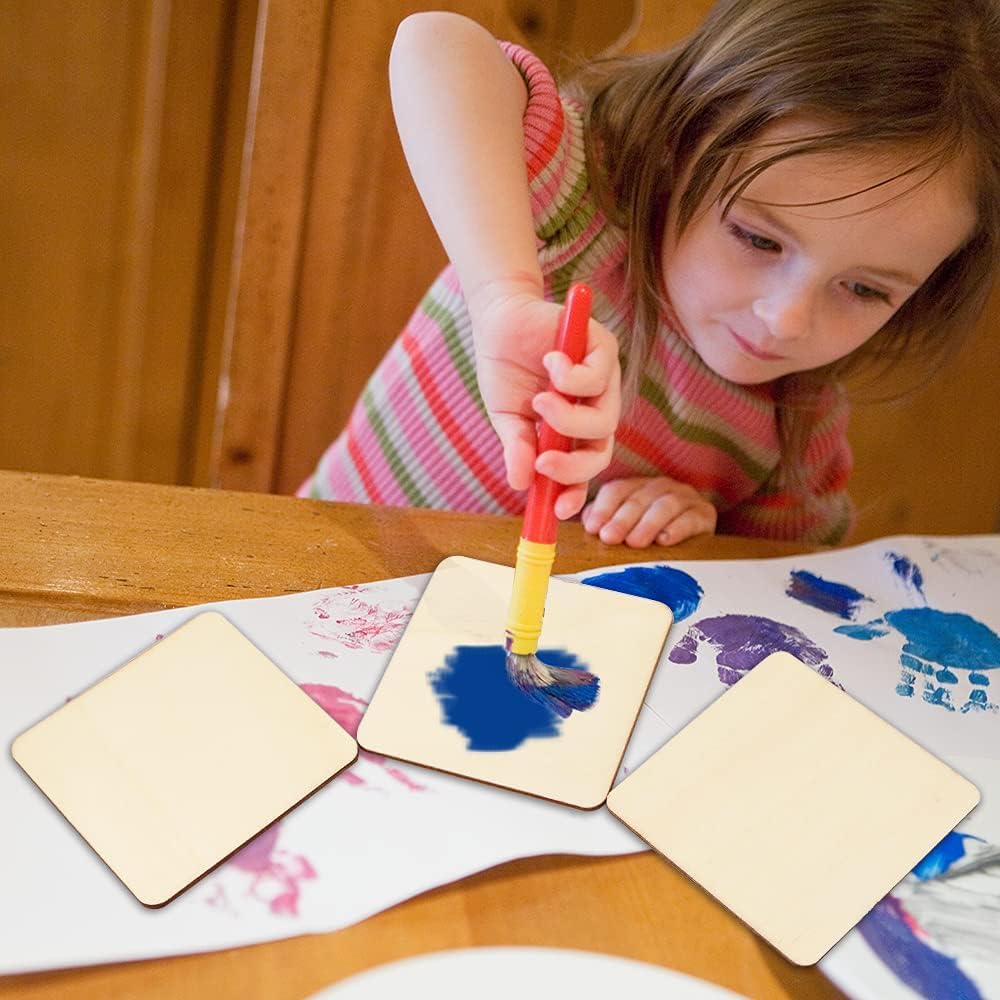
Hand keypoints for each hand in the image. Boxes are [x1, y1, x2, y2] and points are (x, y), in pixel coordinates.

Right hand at [467, 277, 620, 518]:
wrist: (500, 322)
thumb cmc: (506, 371)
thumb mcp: (507, 418)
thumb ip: (518, 449)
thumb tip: (519, 485)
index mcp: (572, 431)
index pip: (583, 468)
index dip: (574, 492)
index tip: (558, 510)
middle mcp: (594, 409)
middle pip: (601, 453)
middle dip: (574, 466)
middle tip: (544, 461)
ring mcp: (604, 381)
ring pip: (603, 421)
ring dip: (567, 419)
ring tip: (539, 402)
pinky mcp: (604, 350)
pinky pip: (597, 379)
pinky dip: (569, 377)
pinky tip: (548, 361)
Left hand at [581, 476, 717, 546]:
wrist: (697, 542)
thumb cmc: (652, 537)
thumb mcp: (626, 528)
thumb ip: (605, 522)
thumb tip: (587, 524)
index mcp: (638, 487)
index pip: (617, 490)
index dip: (603, 508)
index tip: (592, 529)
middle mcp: (661, 487)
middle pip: (639, 498)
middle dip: (622, 519)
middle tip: (609, 538)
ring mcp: (685, 497)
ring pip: (665, 504)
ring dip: (647, 524)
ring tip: (634, 542)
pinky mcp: (705, 514)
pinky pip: (691, 517)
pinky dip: (677, 528)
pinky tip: (664, 541)